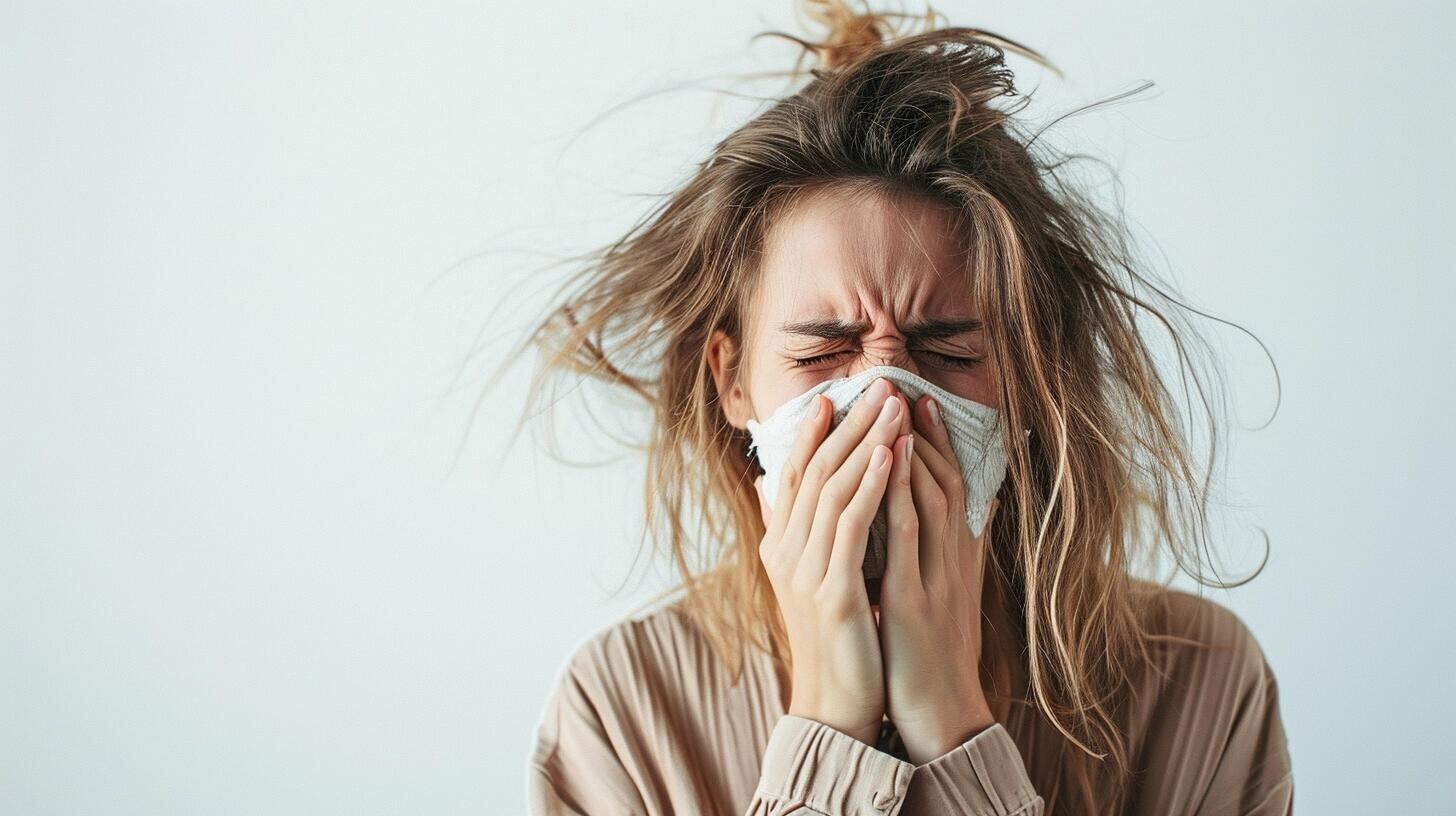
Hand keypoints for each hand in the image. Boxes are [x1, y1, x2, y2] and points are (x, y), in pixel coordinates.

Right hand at [753, 377, 902, 746]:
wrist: (836, 705)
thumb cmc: (834, 642)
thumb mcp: (808, 579)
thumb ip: (791, 530)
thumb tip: (765, 485)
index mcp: (779, 548)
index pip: (792, 477)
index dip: (810, 435)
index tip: (832, 397)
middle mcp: (785, 553)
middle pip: (814, 473)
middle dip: (847, 426)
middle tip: (877, 387)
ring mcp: (806, 571)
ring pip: (833, 490)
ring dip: (865, 443)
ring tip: (892, 408)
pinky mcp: (832, 591)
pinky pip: (851, 526)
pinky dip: (870, 486)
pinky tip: (889, 457)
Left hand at [877, 389, 1004, 763]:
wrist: (943, 720)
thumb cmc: (928, 660)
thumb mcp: (930, 600)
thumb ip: (928, 557)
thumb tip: (930, 520)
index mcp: (952, 562)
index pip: (947, 488)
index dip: (935, 444)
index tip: (919, 402)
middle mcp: (950, 562)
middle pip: (941, 482)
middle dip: (922, 433)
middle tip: (904, 388)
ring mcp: (935, 579)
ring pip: (927, 499)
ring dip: (911, 451)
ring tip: (895, 409)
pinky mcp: (913, 601)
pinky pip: (904, 539)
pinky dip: (895, 496)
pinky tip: (882, 466)